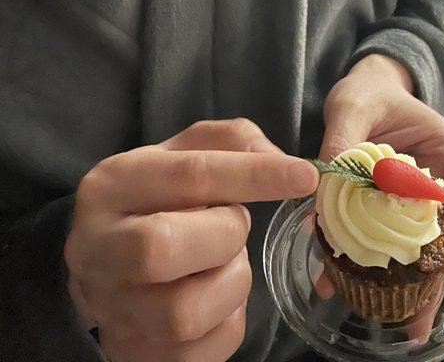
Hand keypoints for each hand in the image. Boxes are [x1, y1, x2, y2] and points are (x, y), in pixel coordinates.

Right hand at [64, 119, 318, 361]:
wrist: (112, 264)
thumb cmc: (159, 203)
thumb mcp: (184, 155)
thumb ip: (232, 142)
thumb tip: (282, 161)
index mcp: (111, 186)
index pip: (187, 175)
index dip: (253, 176)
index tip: (305, 176)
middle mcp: (98, 250)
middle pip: (164, 248)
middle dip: (224, 235)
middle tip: (231, 225)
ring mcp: (112, 309)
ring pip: (185, 311)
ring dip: (229, 283)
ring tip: (219, 262)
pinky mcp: (135, 353)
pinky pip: (202, 350)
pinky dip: (227, 319)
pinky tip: (213, 295)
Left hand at [316, 54, 443, 340]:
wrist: (354, 96)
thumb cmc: (367, 92)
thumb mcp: (354, 105)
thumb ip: (344, 139)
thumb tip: (326, 180)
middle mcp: (433, 184)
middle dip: (434, 281)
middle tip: (416, 320)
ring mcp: (406, 201)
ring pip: (411, 248)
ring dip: (398, 285)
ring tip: (384, 319)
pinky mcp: (377, 209)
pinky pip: (373, 238)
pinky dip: (358, 261)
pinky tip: (334, 281)